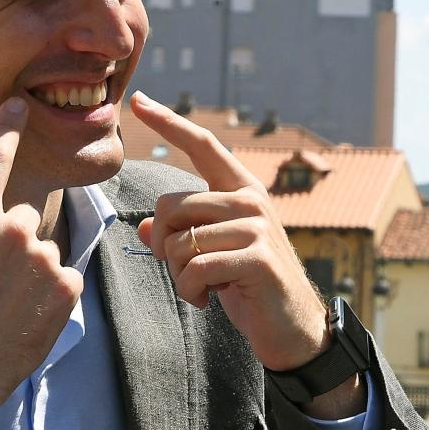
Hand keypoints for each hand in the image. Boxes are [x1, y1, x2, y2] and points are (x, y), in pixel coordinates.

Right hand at [0, 99, 83, 429]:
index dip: (6, 129)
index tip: (17, 106)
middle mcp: (13, 230)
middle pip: (22, 220)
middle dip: (11, 245)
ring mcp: (44, 259)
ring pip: (43, 253)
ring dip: (30, 275)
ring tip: (4, 309)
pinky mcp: (68, 287)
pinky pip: (63, 278)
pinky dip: (49, 296)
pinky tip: (24, 319)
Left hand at [130, 92, 327, 372]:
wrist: (290, 327)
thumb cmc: (247, 287)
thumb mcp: (209, 255)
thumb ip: (180, 235)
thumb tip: (146, 226)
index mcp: (239, 189)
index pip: (202, 145)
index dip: (169, 122)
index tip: (138, 101)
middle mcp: (250, 199)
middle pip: (170, 206)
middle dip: (163, 247)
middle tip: (184, 271)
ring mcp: (257, 227)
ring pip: (179, 243)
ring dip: (179, 276)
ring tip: (203, 288)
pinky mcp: (258, 258)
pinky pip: (196, 268)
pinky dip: (190, 292)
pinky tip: (209, 300)